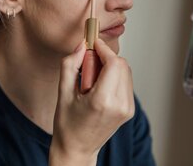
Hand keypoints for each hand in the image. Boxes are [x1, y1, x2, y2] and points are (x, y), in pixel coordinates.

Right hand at [49, 39, 134, 165]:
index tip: (93, 43)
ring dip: (111, 66)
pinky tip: (100, 86)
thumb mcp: (63, 92)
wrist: (77, 149)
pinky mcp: (129, 110)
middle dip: (106, 57)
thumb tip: (81, 45)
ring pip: (126, 71)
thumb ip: (71, 64)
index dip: (104, 49)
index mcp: (102, 101)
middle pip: (122, 65)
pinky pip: (126, 82)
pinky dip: (114, 76)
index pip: (114, 63)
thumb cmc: (67, 124)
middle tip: (89, 64)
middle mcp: (120, 105)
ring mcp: (127, 108)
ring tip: (92, 79)